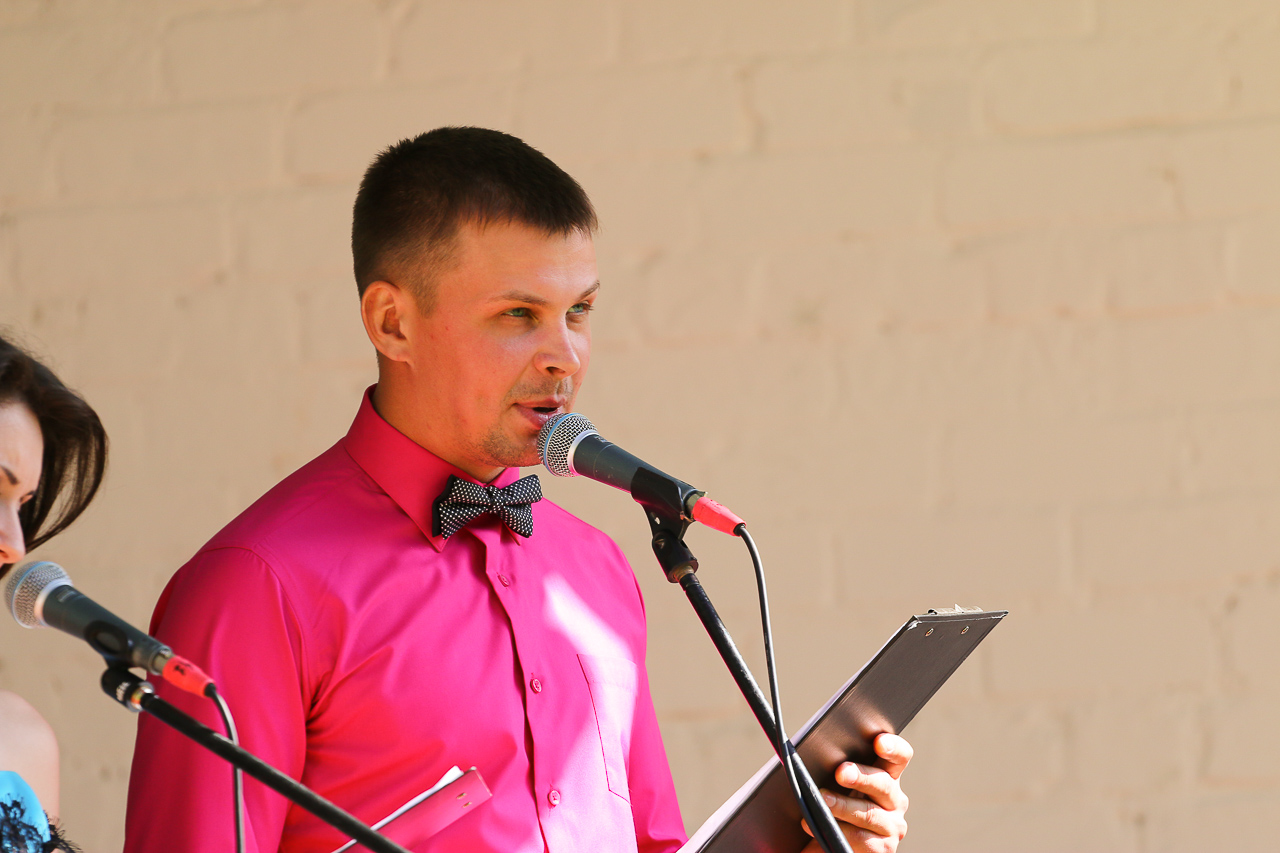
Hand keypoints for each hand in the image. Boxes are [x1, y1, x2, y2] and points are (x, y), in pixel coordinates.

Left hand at [801, 733, 910, 852]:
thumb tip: (816, 753)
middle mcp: (894, 800)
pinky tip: (820, 826)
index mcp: (886, 776)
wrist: (830, 840)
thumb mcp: (836, 784)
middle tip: (841, 772)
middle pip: (883, 784)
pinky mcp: (882, 849)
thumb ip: (837, 768)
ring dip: (843, 806)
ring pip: (869, 813)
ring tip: (822, 799)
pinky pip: (862, 839)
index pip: (899, 758)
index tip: (879, 741)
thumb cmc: (833, 805)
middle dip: (861, 776)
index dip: (893, 747)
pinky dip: (840, 831)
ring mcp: (891, 826)